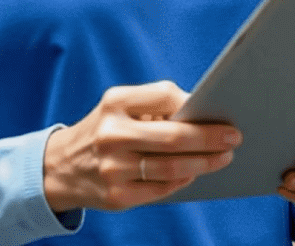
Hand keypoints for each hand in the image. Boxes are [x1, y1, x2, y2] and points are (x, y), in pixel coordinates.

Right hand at [42, 81, 240, 211]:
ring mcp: (113, 168)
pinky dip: (183, 181)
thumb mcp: (118, 107)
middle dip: (210, 138)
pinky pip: (162, 190)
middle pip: (174, 137)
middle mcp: (112, 134)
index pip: (165, 96)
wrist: (60, 168)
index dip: (196, 105)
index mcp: (115, 102)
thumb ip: (155, 106)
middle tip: (234, 138)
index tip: (223, 112)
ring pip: (172, 168)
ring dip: (204, 163)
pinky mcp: (116, 197)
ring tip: (223, 157)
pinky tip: (195, 174)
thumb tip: (204, 116)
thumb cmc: (104, 130)